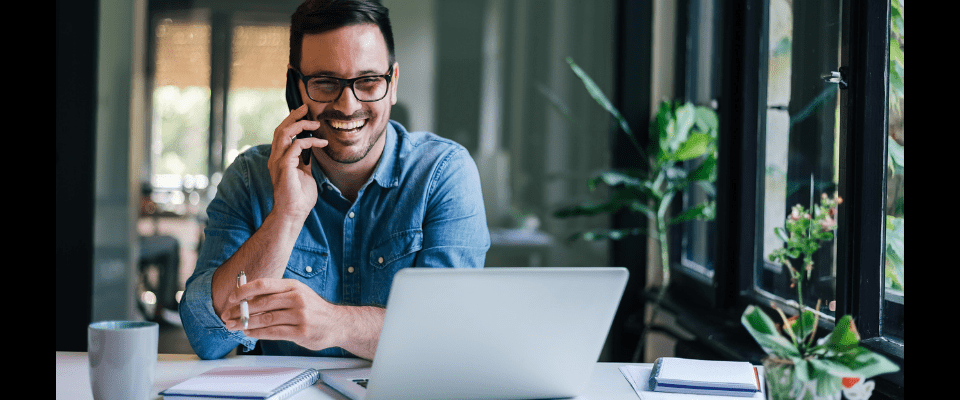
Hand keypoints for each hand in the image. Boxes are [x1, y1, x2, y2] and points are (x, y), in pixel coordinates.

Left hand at [222, 278, 343, 350]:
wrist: (337, 323)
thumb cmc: (313, 309)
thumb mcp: (297, 294)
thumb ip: (276, 295)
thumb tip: (247, 297)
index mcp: (293, 286)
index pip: (264, 284)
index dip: (244, 290)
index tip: (231, 298)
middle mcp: (297, 298)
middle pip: (261, 303)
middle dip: (240, 310)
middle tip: (226, 316)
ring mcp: (300, 315)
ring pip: (265, 319)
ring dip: (245, 324)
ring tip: (233, 326)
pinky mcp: (301, 332)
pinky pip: (273, 332)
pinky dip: (258, 333)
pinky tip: (249, 333)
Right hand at [269, 105, 327, 220]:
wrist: (294, 213)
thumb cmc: (299, 197)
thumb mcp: (304, 174)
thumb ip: (304, 161)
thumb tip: (310, 151)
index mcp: (279, 159)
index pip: (282, 134)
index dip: (291, 121)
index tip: (304, 114)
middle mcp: (275, 158)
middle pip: (280, 129)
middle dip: (293, 116)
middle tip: (306, 108)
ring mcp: (278, 161)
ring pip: (284, 133)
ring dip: (300, 125)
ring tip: (314, 123)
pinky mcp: (284, 166)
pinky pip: (295, 146)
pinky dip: (309, 141)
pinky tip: (321, 143)